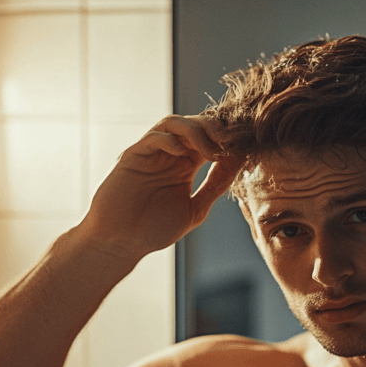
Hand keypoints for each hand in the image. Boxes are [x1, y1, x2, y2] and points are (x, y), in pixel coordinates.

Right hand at [81, 115, 241, 259]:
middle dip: (215, 129)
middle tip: (231, 143)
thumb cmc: (154, 230)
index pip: (210, 139)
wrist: (120, 243)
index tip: (245, 147)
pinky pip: (153, 137)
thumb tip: (239, 162)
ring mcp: (150, 153)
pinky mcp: (132, 156)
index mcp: (186, 165)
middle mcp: (169, 154)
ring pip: (175, 123)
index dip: (227, 139)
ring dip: (197, 130)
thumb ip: (215, 186)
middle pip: (195, 124)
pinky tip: (182, 154)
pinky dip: (170, 139)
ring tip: (211, 150)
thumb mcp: (194, 209)